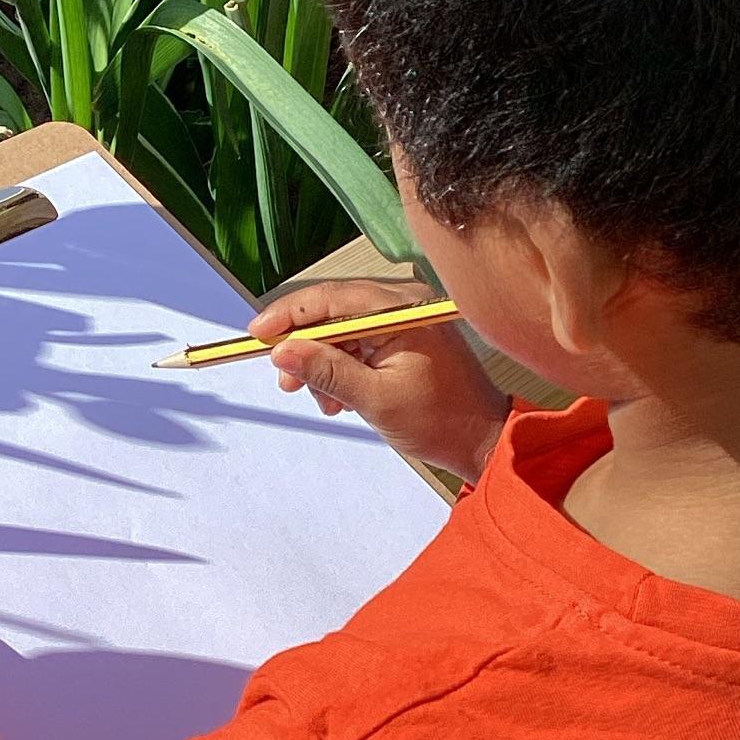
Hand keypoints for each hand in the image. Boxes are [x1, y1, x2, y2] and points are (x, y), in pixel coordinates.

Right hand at [250, 278, 508, 484]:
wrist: (482, 441)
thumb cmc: (439, 422)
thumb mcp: (375, 399)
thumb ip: (327, 371)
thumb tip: (282, 351)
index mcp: (403, 310)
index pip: (333, 298)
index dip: (290, 315)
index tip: (258, 335)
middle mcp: (404, 305)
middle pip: (334, 310)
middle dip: (305, 346)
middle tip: (286, 381)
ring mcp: (405, 320)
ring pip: (342, 330)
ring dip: (322, 364)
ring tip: (323, 401)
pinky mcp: (404, 338)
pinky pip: (358, 344)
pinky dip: (341, 369)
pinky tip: (339, 399)